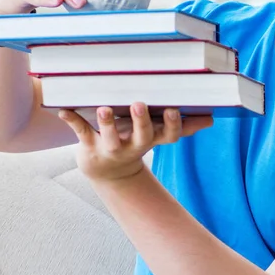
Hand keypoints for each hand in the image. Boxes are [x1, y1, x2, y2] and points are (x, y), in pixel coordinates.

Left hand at [58, 103, 213, 182]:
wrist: (107, 170)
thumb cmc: (136, 142)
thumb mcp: (159, 136)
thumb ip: (183, 126)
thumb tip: (211, 118)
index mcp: (151, 140)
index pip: (167, 135)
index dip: (172, 125)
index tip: (174, 109)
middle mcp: (133, 146)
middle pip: (141, 136)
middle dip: (141, 121)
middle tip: (139, 104)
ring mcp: (110, 147)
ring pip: (109, 137)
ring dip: (106, 123)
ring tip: (104, 108)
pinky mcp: (89, 146)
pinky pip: (80, 132)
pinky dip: (72, 120)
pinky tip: (63, 110)